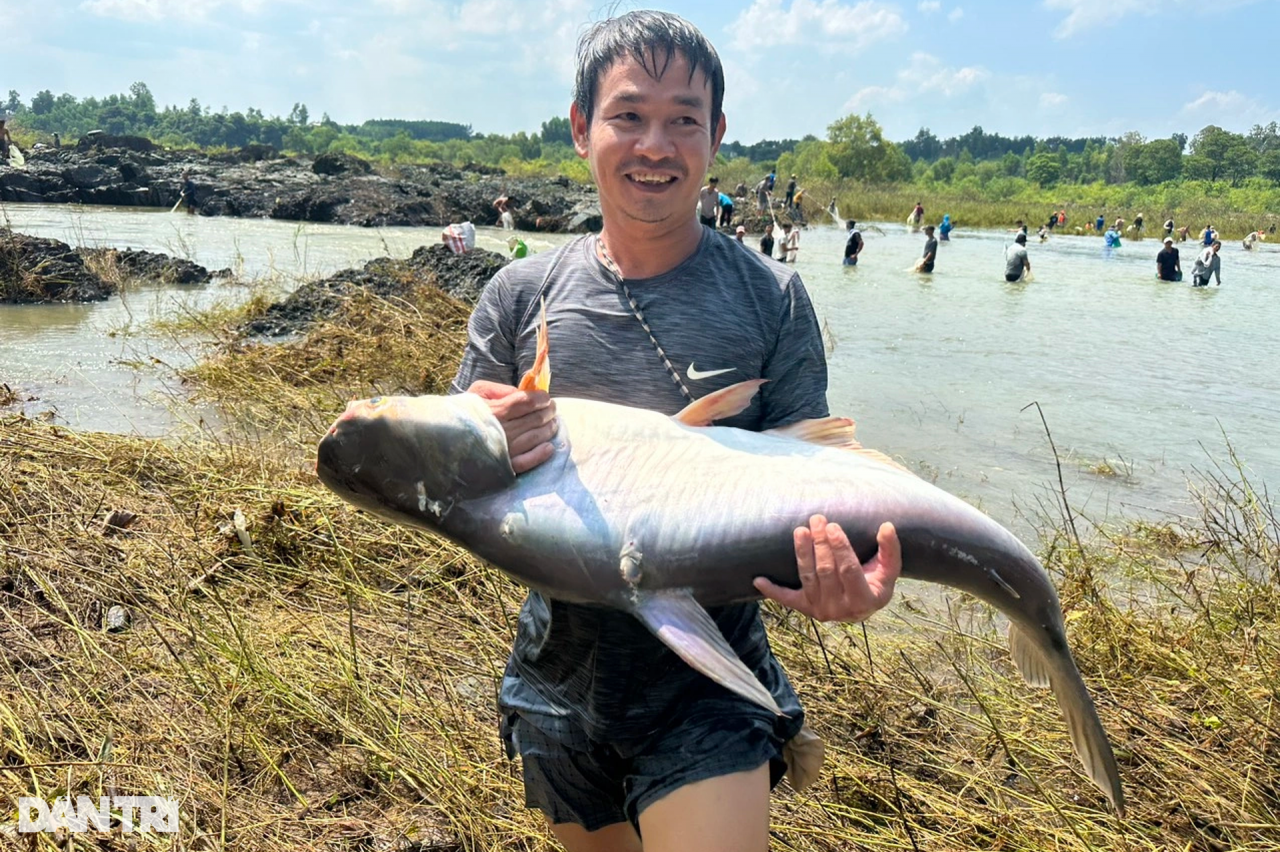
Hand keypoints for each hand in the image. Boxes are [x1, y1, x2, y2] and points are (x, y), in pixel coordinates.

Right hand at [466, 380, 557, 473]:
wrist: (445, 440)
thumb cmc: (465, 413)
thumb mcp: (478, 392)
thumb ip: (500, 389)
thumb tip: (522, 392)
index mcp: (495, 410)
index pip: (526, 402)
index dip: (541, 398)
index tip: (546, 397)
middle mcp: (502, 430)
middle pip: (535, 419)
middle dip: (548, 412)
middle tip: (552, 409)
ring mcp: (504, 450)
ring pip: (535, 438)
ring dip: (549, 429)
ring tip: (553, 423)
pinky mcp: (504, 467)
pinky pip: (528, 462)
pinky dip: (541, 454)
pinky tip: (549, 447)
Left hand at [754, 516, 899, 622]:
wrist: (863, 607)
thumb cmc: (876, 583)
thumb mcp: (889, 570)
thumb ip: (890, 550)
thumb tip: (887, 525)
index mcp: (864, 600)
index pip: (848, 570)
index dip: (840, 548)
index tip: (833, 527)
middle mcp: (840, 609)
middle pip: (825, 571)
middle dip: (820, 543)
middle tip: (817, 519)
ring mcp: (820, 610)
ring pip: (807, 577)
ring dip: (802, 553)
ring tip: (800, 530)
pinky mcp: (805, 609)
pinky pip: (787, 599)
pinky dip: (772, 590)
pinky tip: (758, 580)